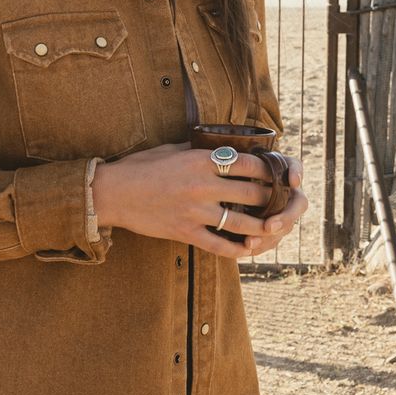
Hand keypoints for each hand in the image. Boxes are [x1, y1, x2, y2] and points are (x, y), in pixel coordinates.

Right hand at [93, 144, 307, 259]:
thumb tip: (220, 145)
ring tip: (273, 226)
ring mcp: (194, 211)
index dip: (269, 169)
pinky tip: (249, 249)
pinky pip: (219, 245)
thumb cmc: (141, 167)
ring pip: (241, 222)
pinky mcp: (185, 232)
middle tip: (281, 201)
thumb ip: (198, 149)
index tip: (278, 173)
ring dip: (262, 226)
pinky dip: (237, 249)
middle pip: (251, 193)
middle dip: (271, 198)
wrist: (113, 192)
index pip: (248, 164)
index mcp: (201, 160)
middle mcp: (202, 185)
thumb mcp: (171, 149)